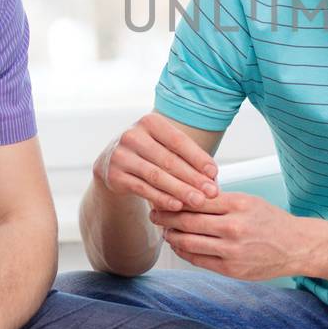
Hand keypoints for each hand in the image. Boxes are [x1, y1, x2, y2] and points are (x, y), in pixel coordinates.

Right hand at [96, 113, 219, 211]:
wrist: (113, 162)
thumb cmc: (150, 153)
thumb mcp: (165, 146)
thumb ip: (187, 158)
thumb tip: (212, 177)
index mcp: (150, 122)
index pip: (178, 141)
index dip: (198, 158)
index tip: (214, 173)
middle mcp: (133, 136)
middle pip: (169, 160)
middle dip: (193, 178)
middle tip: (212, 192)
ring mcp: (121, 156)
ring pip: (156, 176)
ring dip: (180, 191)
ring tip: (198, 201)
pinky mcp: (114, 176)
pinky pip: (143, 189)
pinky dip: (162, 198)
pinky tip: (177, 206)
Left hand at [150, 192, 301, 280]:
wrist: (296, 246)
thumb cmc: (272, 222)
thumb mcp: (250, 201)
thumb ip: (221, 201)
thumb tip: (189, 197)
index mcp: (239, 204)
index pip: (197, 199)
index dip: (175, 198)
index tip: (163, 196)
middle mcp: (234, 227)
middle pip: (188, 221)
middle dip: (166, 217)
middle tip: (155, 213)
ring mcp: (232, 250)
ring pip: (189, 242)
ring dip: (172, 236)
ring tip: (166, 231)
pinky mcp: (231, 268)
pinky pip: (198, 260)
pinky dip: (184, 252)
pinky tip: (179, 246)